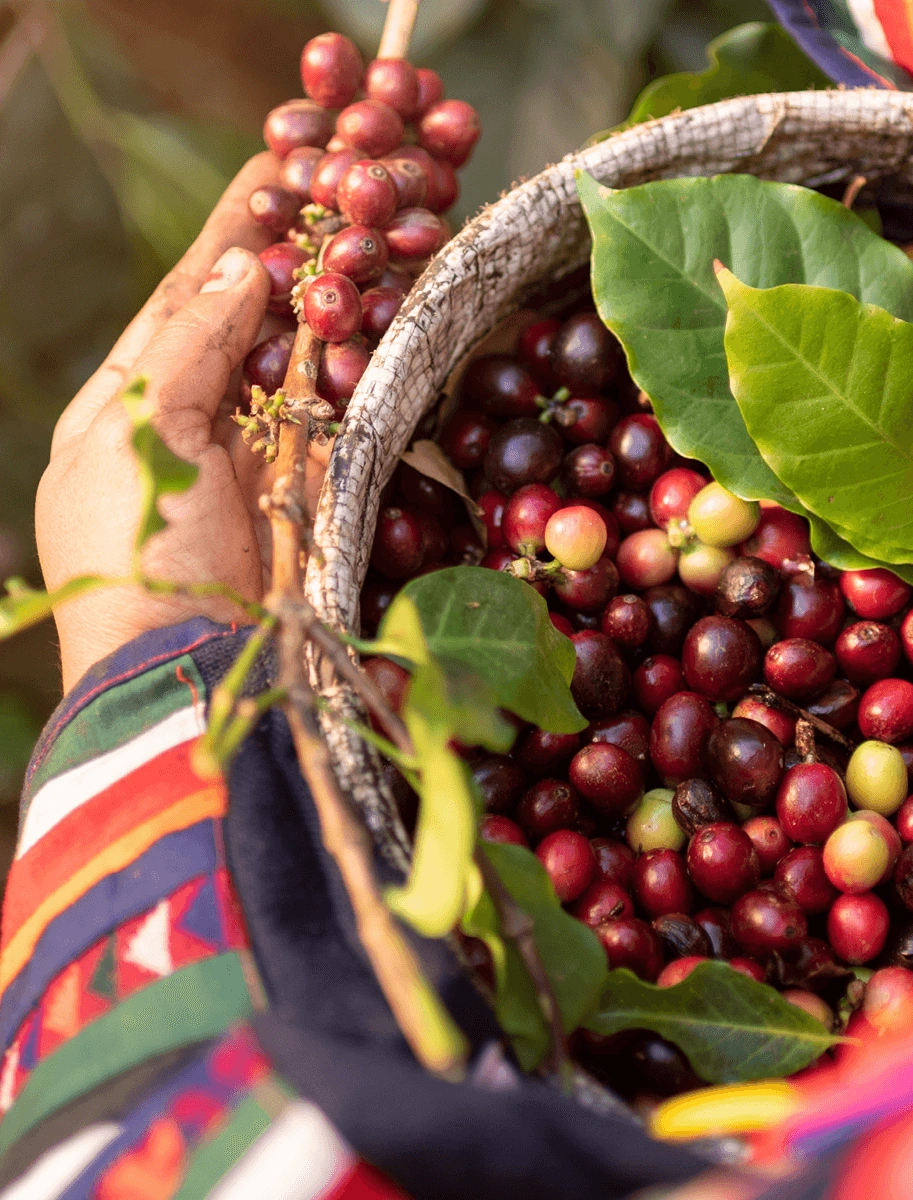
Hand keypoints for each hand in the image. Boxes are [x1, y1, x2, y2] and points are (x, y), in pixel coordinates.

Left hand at [36, 153, 330, 692]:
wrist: (183, 663)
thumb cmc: (133, 548)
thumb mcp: (134, 431)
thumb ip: (187, 343)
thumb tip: (239, 264)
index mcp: (131, 395)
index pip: (187, 291)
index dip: (231, 227)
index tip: (280, 159)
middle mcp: (200, 414)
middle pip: (255, 315)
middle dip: (298, 251)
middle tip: (349, 180)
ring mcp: (260, 449)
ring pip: (305, 354)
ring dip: (340, 295)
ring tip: (379, 223)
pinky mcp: (313, 482)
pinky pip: (341, 406)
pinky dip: (364, 358)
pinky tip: (388, 305)